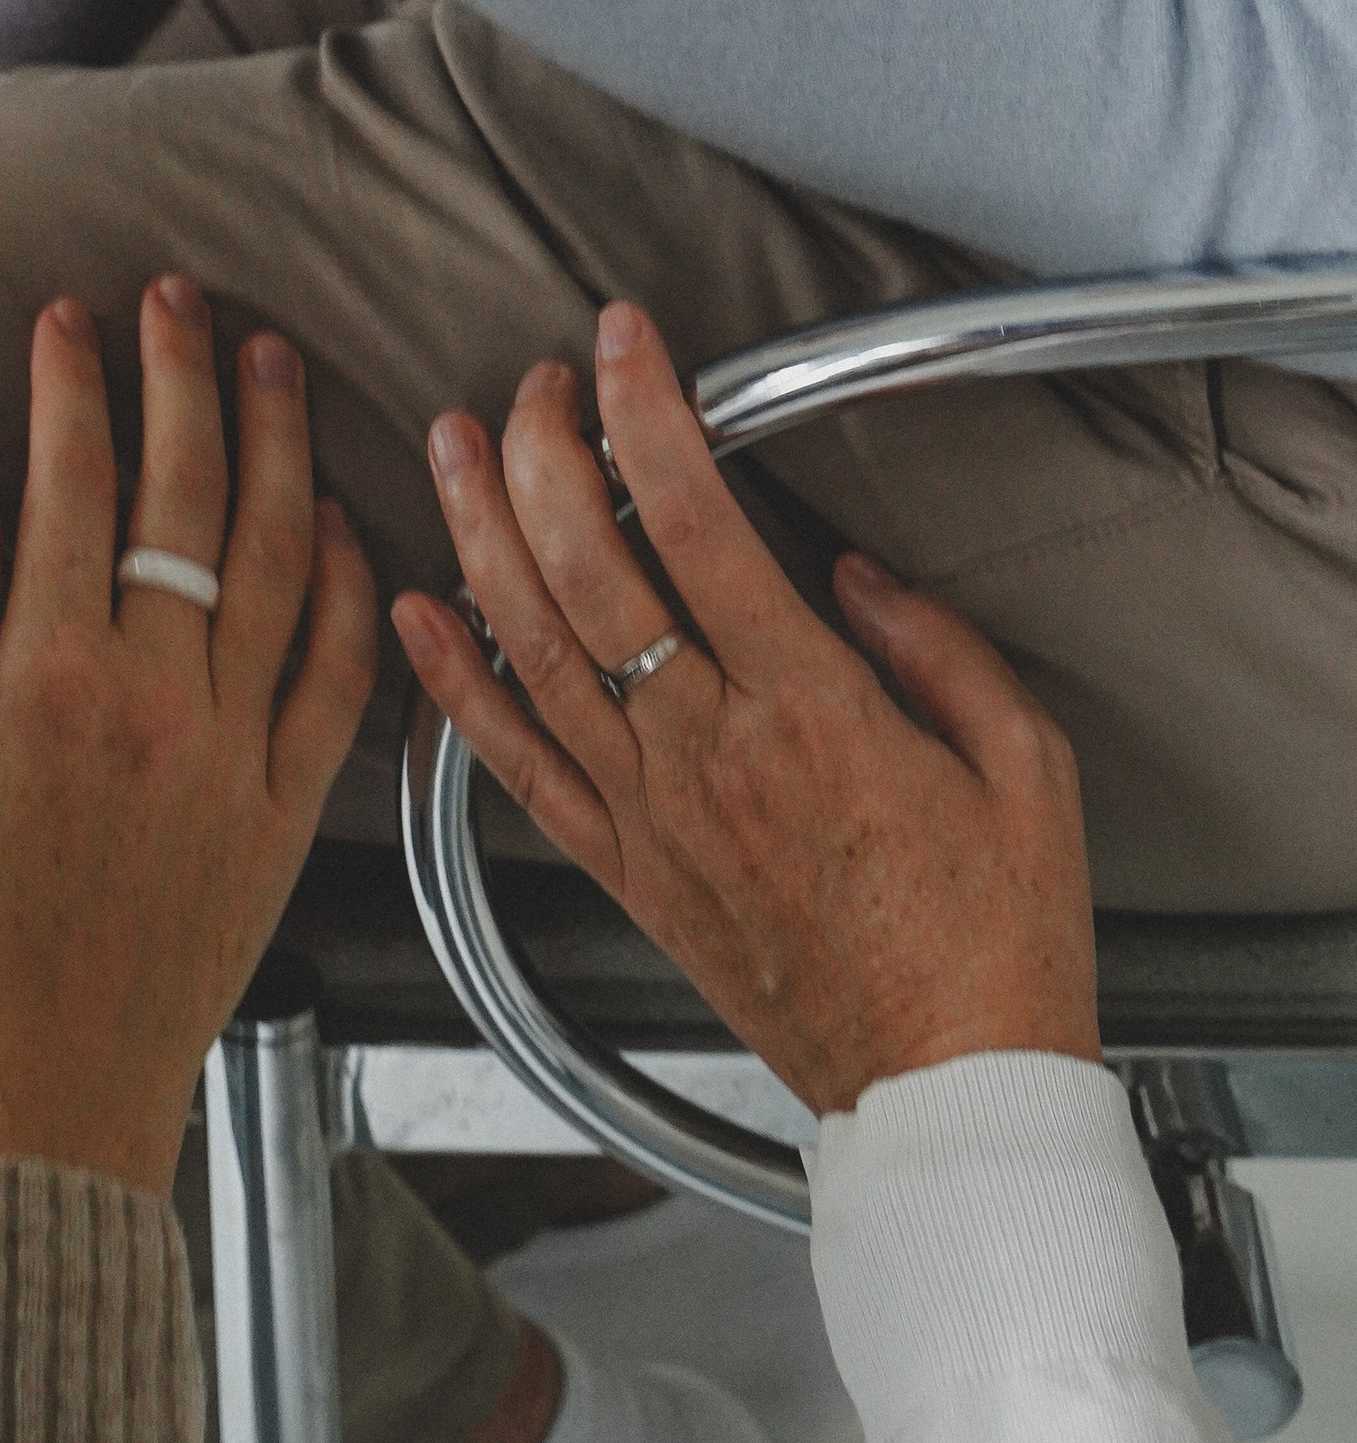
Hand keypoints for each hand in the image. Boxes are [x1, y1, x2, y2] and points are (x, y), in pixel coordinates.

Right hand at [0, 280, 377, 1192]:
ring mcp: (236, 752)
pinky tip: (337, 516)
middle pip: (185, 495)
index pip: (73, 488)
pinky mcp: (290, 808)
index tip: (68, 318)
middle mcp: (157, 702)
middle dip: (182, 377)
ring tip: (270, 358)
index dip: (72, 388)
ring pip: (274, 559)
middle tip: (178, 298)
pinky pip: (337, 671)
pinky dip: (344, 582)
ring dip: (275, 444)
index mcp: (48, 687)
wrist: (53, 1097)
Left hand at [391, 303, 1099, 1118]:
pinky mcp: (622, 872)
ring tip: (452, 444)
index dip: (647, 417)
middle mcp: (710, 754)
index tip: (627, 344)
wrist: (948, 1097)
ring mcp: (651, 815)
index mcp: (812, 712)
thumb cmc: (994, 945)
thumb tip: (858, 571)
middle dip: (546, 452)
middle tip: (537, 381)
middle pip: (587, 570)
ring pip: (532, 649)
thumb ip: (940, 647)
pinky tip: (416, 613)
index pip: (696, 525)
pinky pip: (515, 766)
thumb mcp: (1027, 769)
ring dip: (478, 533)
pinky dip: (453, 684)